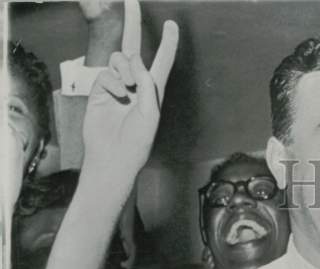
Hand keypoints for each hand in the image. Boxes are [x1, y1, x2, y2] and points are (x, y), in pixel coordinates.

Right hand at [82, 0, 176, 179]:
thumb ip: (146, 85)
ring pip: (119, 59)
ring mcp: (116, 85)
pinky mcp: (100, 88)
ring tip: (126, 91)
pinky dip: (112, 84)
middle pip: (133, 47)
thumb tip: (135, 61)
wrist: (113, 155)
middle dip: (133, 23)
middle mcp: (135, 83)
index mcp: (154, 90)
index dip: (168, 43)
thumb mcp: (149, 113)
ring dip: (124, 70)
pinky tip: (115, 99)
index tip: (172, 25)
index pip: (162, 61)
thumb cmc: (137, 141)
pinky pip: (107, 74)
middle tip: (131, 1)